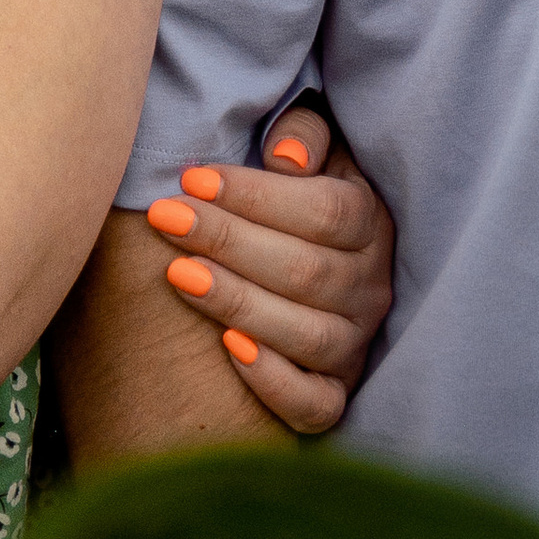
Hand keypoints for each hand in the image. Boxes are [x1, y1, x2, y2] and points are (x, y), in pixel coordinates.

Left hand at [144, 105, 395, 432]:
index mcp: (371, 222)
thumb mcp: (311, 148)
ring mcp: (357, 344)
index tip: (192, 178)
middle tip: (166, 218)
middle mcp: (372, 287)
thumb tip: (286, 158)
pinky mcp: (337, 393)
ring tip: (178, 274)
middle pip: (307, 271)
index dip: (257, 196)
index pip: (325, 211)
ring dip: (238, 302)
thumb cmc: (294, 192)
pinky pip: (316, 405)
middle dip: (229, 241)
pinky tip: (227, 350)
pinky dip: (275, 382)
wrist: (298, 257)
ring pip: (307, 335)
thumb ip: (304, 133)